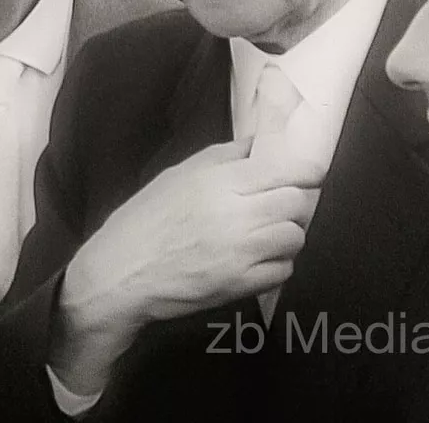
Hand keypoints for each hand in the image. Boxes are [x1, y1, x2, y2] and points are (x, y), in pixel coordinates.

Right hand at [51, 138, 323, 390]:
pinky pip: (283, 271)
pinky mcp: (240, 286)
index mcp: (221, 182)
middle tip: (278, 206)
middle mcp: (237, 216)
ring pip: (296, 237)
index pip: (287, 170)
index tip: (309, 174)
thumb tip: (263, 142)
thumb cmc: (146, 219)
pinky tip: (256, 259)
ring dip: (287, 234)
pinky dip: (276, 264)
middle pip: (297, 203)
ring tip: (266, 234)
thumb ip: (227, 156)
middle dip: (294, 203)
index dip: (306, 172)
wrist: (118, 275)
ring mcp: (241, 254)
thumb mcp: (181, 174)